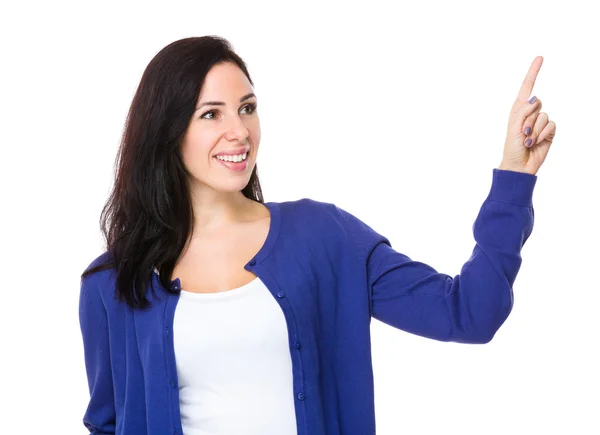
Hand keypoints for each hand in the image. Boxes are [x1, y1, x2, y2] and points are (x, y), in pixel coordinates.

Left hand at [499, 56, 556, 175]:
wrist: (519, 165)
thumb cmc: (512, 147)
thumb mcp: (513, 128)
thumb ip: (522, 111)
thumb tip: (534, 98)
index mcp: (518, 110)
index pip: (527, 88)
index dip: (533, 72)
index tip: (540, 58)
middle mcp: (530, 113)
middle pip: (536, 104)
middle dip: (528, 119)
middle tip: (522, 132)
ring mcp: (540, 122)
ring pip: (544, 116)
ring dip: (534, 130)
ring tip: (527, 140)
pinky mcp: (549, 131)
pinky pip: (551, 125)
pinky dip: (542, 134)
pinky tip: (535, 142)